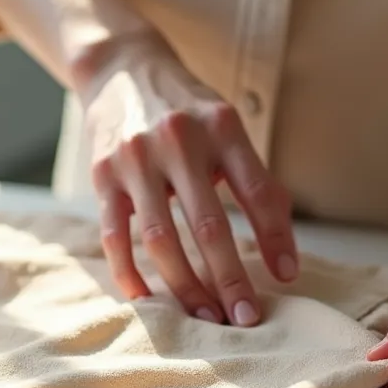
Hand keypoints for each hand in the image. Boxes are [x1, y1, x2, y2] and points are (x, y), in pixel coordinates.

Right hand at [74, 33, 297, 325]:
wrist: (122, 68)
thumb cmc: (189, 113)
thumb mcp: (228, 130)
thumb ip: (257, 184)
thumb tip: (285, 260)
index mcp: (222, 127)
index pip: (257, 191)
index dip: (274, 239)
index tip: (286, 280)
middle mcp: (179, 139)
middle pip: (209, 226)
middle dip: (230, 279)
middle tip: (246, 319)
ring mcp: (135, 158)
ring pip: (161, 239)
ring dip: (185, 286)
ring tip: (206, 317)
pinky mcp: (102, 175)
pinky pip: (115, 235)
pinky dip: (130, 273)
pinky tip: (148, 299)